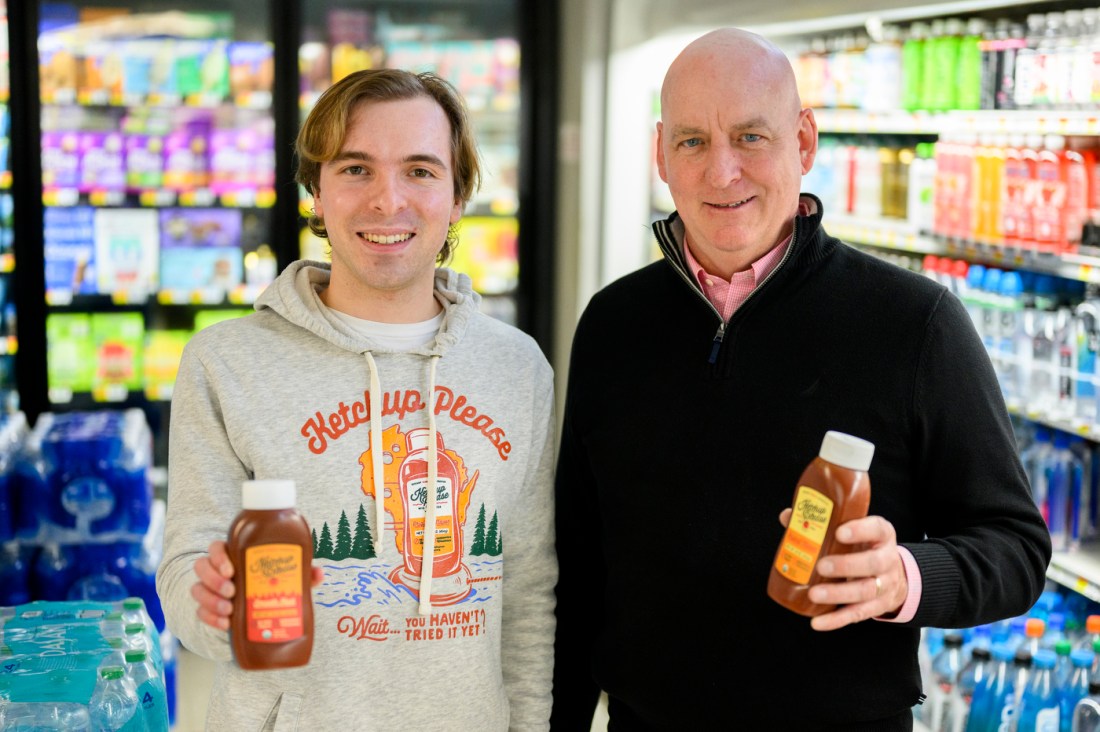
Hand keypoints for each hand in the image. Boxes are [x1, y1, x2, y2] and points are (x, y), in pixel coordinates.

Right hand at [191, 540, 324, 630]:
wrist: (258, 611)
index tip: (231, 570)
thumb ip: (300, 573)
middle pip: (201, 566)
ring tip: (229, 610)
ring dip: (210, 600)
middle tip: (231, 591)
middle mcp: (218, 571)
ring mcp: (210, 590)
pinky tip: (225, 623)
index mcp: (234, 556)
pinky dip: (210, 618)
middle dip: (213, 579)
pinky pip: (199, 612)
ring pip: (197, 589)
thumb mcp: (286, 578)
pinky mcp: (208, 609)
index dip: (219, 556)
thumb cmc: (271, 584)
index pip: (217, 548)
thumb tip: (318, 573)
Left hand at [777, 510, 907, 630]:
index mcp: (882, 536)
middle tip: (821, 566)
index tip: (839, 532)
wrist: (893, 574)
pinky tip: (818, 622)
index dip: (860, 530)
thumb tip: (788, 516)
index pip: (878, 529)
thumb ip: (823, 523)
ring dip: (839, 593)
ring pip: (866, 591)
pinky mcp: (878, 606)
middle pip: (873, 563)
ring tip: (814, 594)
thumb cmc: (864, 547)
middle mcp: (888, 560)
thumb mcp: (853, 531)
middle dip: (846, 565)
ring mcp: (886, 585)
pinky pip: (858, 614)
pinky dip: (837, 620)